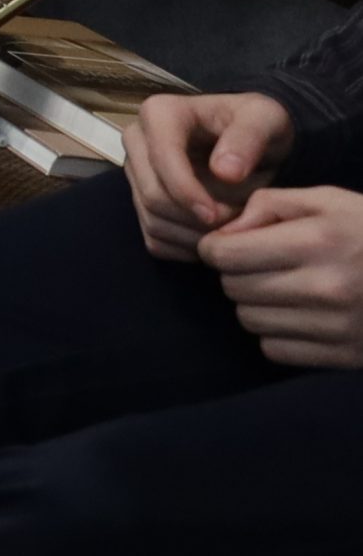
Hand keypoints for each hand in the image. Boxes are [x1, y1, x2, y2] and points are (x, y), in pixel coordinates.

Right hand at [124, 90, 295, 258]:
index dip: (189, 193)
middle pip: (153, 196)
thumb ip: (249, 139)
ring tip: (233, 226)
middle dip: (198, 219)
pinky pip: (156, 240)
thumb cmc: (257, 125)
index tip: (223, 216)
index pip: (162, 159)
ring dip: (197, 235)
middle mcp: (137, 140)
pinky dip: (187, 248)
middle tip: (238, 222)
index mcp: (160, 113)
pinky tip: (216, 236)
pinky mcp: (141, 202)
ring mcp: (136, 173)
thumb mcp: (265, 119)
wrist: (251, 142)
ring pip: (153, 221)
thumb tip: (224, 172)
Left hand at [201, 184, 362, 365]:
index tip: (224, 244)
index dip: (215, 247)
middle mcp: (323, 287)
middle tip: (256, 263)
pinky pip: (274, 349)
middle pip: (234, 288)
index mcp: (316, 241)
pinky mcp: (341, 356)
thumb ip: (271, 204)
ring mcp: (333, 327)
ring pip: (250, 321)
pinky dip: (276, 333)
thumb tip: (227, 230)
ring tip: (280, 286)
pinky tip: (297, 314)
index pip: (228, 255)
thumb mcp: (327, 200)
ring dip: (254, 303)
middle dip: (235, 273)